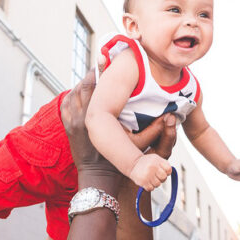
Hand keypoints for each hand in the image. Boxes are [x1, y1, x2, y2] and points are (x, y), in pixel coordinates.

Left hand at [62, 68, 179, 173]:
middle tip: (103, 62)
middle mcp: (81, 118)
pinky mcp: (69, 127)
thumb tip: (171, 116)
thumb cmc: (121, 164)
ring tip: (95, 74)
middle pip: (83, 86)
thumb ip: (159, 133)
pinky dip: (74, 95)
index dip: (102, 71)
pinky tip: (83, 90)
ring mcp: (72, 122)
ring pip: (74, 94)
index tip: (109, 60)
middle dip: (93, 73)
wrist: (99, 179)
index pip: (96, 87)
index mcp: (96, 119)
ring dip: (84, 83)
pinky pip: (67, 105)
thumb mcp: (143, 148)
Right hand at [129, 153, 172, 190]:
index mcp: (157, 160)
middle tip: (156, 176)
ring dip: (155, 183)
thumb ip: (164, 164)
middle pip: (164, 178)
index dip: (166, 172)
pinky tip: (146, 182)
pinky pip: (151, 189)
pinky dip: (149, 187)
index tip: (162, 171)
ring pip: (158, 184)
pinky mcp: (142, 182)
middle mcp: (152, 167)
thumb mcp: (156, 158)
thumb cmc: (147, 162)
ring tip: (150, 178)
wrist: (133, 164)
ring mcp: (147, 175)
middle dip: (161, 179)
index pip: (168, 170)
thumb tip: (169, 172)